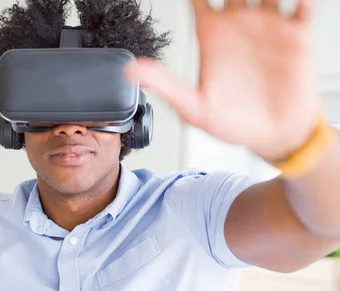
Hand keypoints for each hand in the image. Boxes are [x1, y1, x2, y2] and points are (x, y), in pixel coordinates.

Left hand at [126, 0, 320, 160]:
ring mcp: (268, 26)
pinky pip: (301, 5)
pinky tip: (294, 2)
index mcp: (211, 35)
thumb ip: (164, 85)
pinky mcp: (297, 34)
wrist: (274, 136)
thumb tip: (129, 71)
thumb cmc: (233, 123)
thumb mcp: (193, 107)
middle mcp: (238, 25)